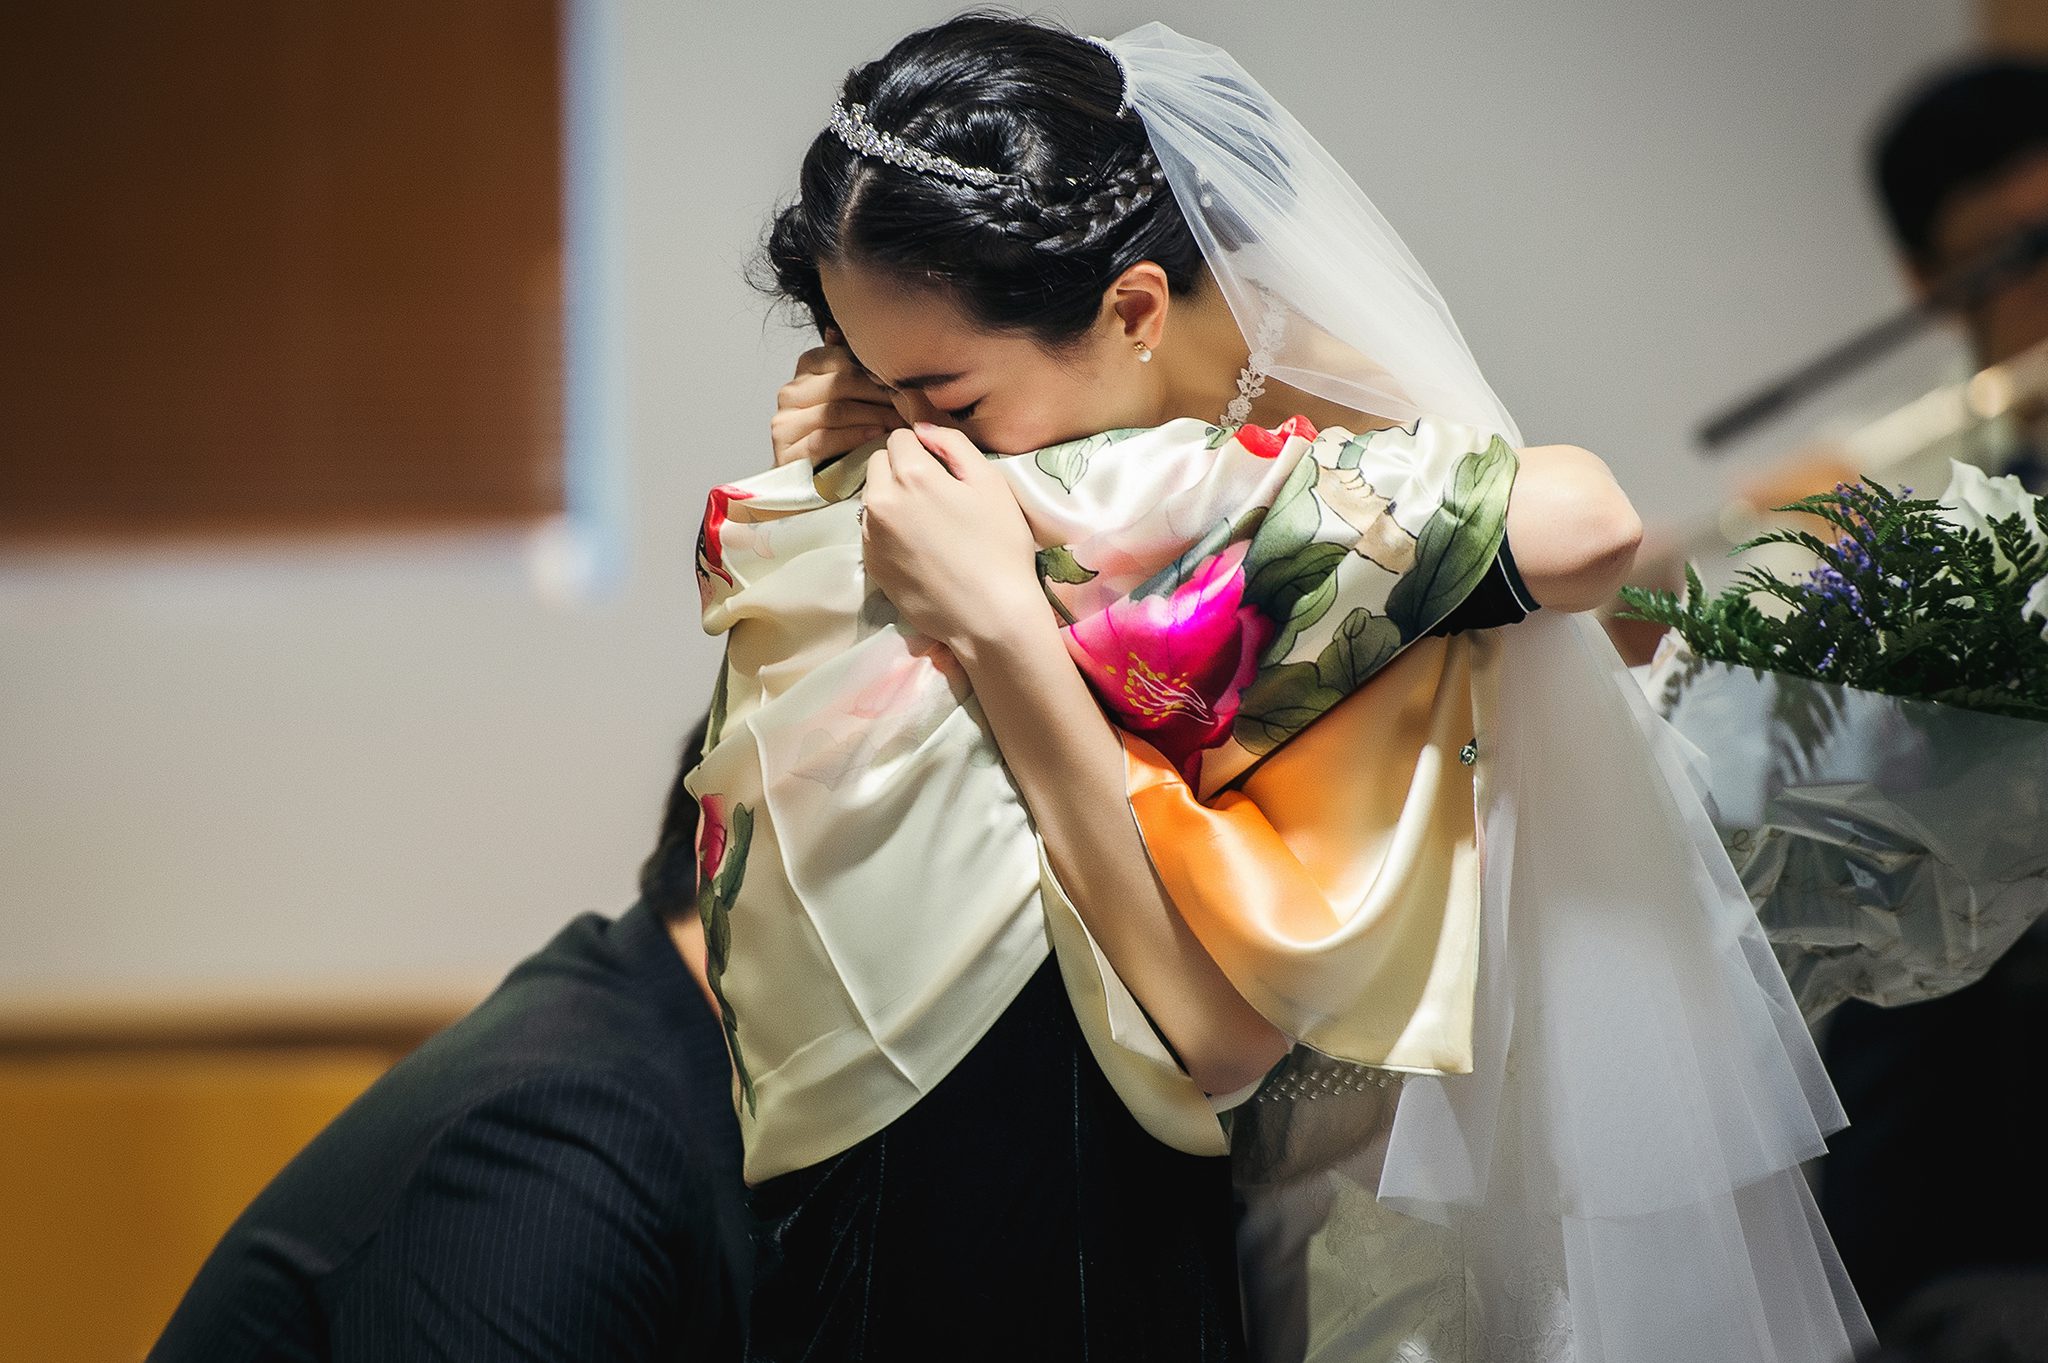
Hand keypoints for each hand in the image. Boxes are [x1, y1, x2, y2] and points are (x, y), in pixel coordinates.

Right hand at [769, 328, 902, 467]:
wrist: (818, 481)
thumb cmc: (843, 435)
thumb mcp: (855, 396)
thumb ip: (853, 364)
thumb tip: (839, 329)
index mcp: (806, 370)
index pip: (841, 359)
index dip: (876, 372)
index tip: (903, 383)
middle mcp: (790, 393)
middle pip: (841, 384)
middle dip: (879, 396)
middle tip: (909, 406)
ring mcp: (784, 422)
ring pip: (835, 412)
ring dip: (873, 418)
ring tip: (899, 425)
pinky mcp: (786, 452)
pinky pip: (823, 440)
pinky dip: (854, 438)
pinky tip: (875, 439)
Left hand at [861, 423, 1051, 655]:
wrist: (989, 615)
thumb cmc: (999, 546)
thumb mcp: (990, 483)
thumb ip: (953, 444)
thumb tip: (922, 428)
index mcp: (910, 474)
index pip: (899, 437)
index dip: (922, 447)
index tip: (943, 468)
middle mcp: (880, 500)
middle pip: (878, 464)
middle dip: (900, 468)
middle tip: (934, 493)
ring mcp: (871, 534)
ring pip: (872, 497)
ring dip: (892, 498)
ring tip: (927, 522)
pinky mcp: (871, 564)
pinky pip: (873, 530)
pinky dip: (889, 529)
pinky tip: (919, 547)